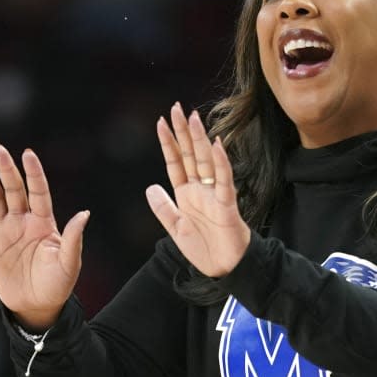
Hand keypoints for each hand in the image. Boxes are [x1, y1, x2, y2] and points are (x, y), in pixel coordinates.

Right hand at [0, 145, 88, 329]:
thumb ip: (73, 238)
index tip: (28, 154)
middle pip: (14, 190)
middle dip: (6, 170)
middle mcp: (23, 221)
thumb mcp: (69, 263)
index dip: (34, 174)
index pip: (38, 192)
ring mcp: (4, 230)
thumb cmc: (57, 284)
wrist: (36, 305)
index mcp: (44, 222)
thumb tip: (84, 214)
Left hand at [146, 103, 250, 277]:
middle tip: (177, 108)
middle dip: (183, 132)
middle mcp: (200, 190)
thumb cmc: (204, 249)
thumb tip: (149, 187)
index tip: (161, 122)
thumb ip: (163, 208)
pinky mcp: (227, 205)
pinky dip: (220, 163)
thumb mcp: (175, 229)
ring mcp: (214, 195)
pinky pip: (224, 181)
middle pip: (190, 155)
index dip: (168, 143)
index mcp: (186, 194)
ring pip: (205, 162)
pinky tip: (216, 145)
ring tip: (194, 118)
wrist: (225, 269)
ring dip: (200, 140)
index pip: (175, 163)